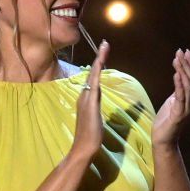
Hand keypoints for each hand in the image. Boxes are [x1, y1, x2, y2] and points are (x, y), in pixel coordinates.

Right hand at [70, 40, 109, 158]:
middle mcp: (84, 96)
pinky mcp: (89, 102)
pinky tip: (100, 62)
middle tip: (105, 43)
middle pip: (93, 73)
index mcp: (86, 99)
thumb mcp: (95, 120)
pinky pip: (94, 82)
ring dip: (99, 60)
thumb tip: (96, 108)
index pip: (93, 79)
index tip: (103, 53)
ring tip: (105, 46)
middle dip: (99, 57)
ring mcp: (86, 98)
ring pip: (93, 75)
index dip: (98, 66)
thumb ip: (95, 111)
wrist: (83, 147)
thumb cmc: (90, 137)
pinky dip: (97, 71)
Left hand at [152, 47, 189, 152]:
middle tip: (180, 51)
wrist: (163, 141)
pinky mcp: (179, 114)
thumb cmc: (166, 122)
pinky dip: (179, 84)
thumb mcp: (172, 102)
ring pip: (188, 86)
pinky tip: (176, 73)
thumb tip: (179, 78)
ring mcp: (187, 108)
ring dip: (183, 71)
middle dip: (187, 63)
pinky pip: (181, 96)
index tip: (185, 51)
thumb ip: (177, 92)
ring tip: (176, 59)